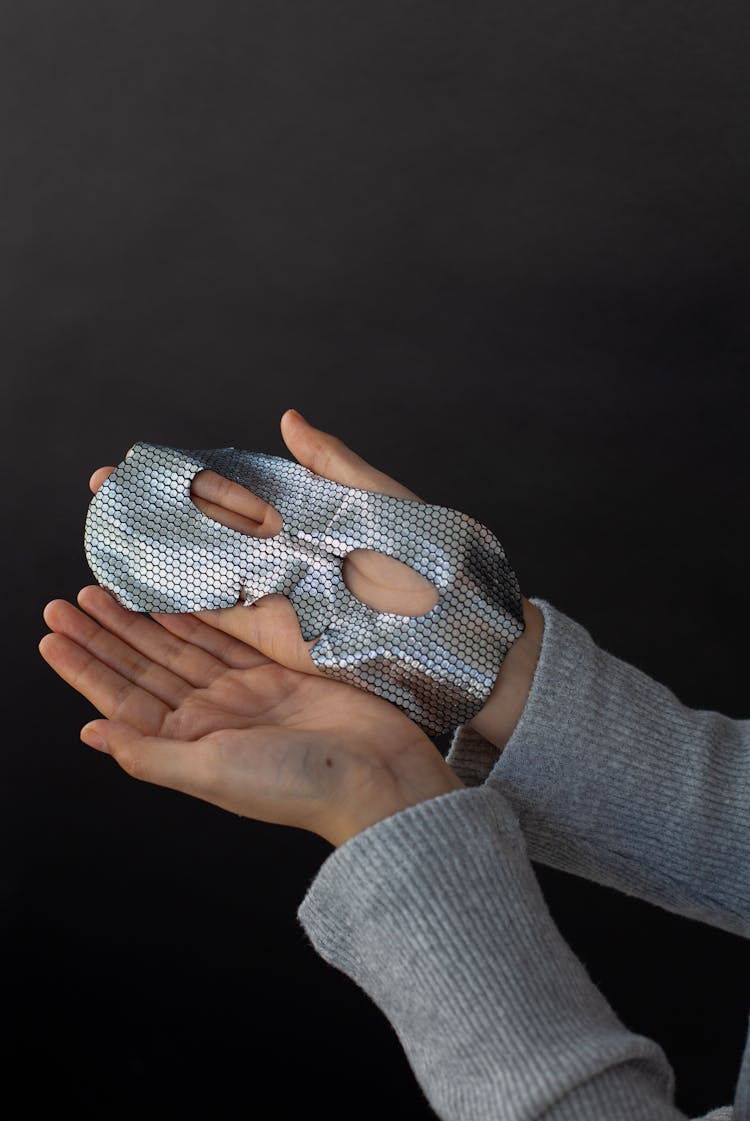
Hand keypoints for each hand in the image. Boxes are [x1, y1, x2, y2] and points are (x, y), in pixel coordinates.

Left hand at [39, 588, 462, 846]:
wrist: (375, 775)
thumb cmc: (297, 784)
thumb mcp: (211, 772)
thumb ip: (150, 753)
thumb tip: (89, 735)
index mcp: (190, 745)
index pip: (122, 699)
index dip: (86, 667)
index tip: (53, 635)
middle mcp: (211, 718)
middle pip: (145, 666)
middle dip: (106, 635)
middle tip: (68, 600)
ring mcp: (244, 693)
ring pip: (179, 646)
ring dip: (142, 620)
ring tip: (106, 590)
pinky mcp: (277, 673)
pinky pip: (225, 635)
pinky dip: (196, 615)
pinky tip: (172, 596)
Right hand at [89, 409, 543, 748]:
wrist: (451, 628)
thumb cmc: (425, 556)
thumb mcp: (378, 498)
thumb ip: (331, 463)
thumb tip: (288, 417)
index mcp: (301, 516)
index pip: (227, 488)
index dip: (180, 475)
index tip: (134, 461)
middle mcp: (278, 555)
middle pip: (200, 527)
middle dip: (150, 508)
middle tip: (101, 489)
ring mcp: (272, 594)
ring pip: (199, 568)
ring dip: (151, 549)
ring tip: (105, 528)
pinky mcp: (274, 634)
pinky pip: (216, 613)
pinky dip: (176, 598)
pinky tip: (135, 581)